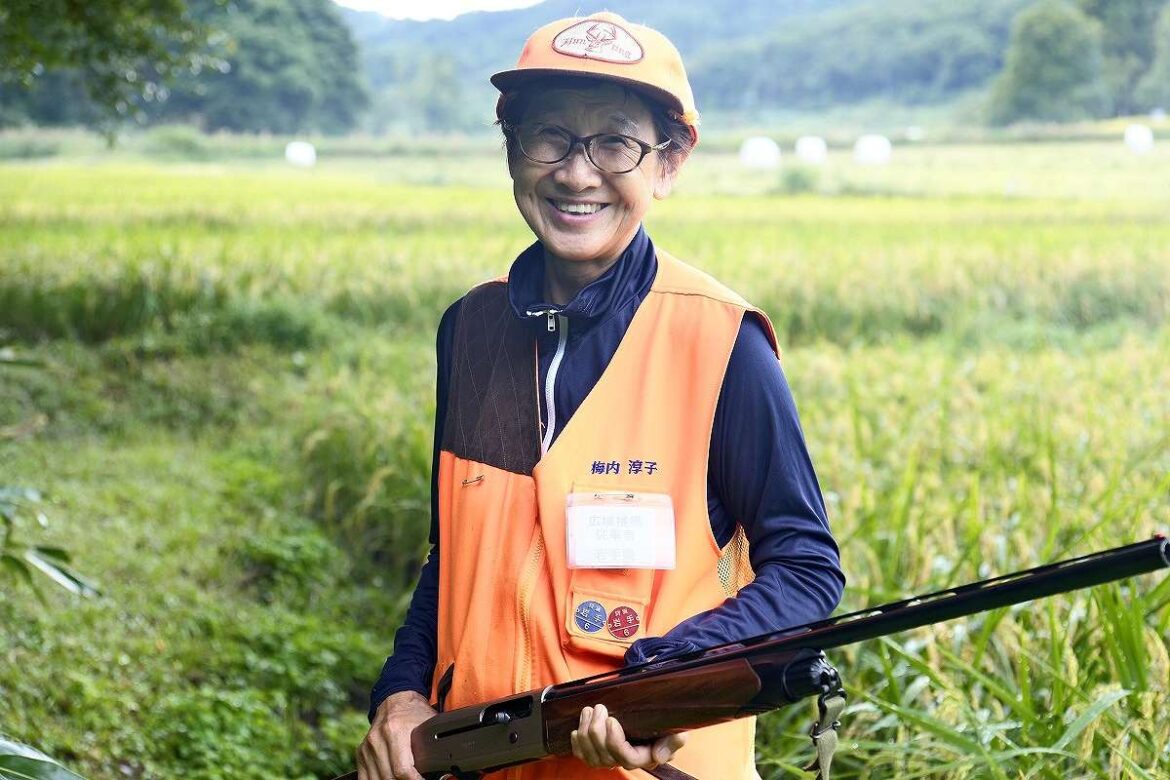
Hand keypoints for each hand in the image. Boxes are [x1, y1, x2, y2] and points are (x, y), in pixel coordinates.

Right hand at [357, 690, 437, 779]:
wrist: (395, 700)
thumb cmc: (414, 712)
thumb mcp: (428, 724)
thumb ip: (433, 744)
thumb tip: (446, 763)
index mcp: (394, 731)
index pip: (402, 769)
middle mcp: (377, 740)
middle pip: (389, 777)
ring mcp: (367, 748)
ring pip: (377, 779)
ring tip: (405, 779)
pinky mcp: (361, 753)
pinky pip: (365, 777)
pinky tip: (390, 778)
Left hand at [570, 703, 687, 770]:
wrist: (653, 713)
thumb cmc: (665, 723)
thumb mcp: (677, 729)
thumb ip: (674, 742)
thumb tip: (659, 756)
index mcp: (645, 757)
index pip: (626, 758)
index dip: (615, 741)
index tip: (611, 719)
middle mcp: (626, 761)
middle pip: (605, 757)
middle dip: (597, 731)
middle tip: (598, 708)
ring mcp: (611, 758)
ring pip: (592, 757)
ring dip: (586, 733)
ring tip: (588, 711)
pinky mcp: (598, 752)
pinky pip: (584, 756)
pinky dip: (577, 745)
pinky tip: (577, 730)